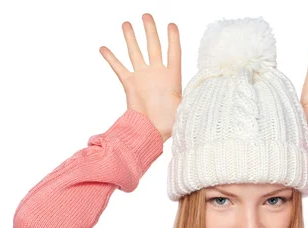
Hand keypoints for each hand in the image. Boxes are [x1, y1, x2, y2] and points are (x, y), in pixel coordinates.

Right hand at [99, 14, 181, 141]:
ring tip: (127, 24)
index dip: (173, 39)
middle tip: (146, 15)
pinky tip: (103, 47)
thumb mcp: (185, 108)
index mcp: (172, 77)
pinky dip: (111, 58)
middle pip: (154, 46)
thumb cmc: (169, 124)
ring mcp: (142, 77)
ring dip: (131, 38)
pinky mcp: (130, 84)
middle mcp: (156, 74)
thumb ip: (191, 97)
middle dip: (150, 31)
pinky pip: (119, 68)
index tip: (171, 25)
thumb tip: (204, 93)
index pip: (173, 53)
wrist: (150, 133)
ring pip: (136, 52)